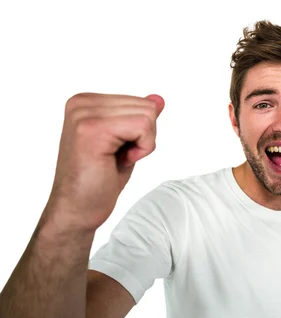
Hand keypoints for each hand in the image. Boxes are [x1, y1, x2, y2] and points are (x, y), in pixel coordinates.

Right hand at [45, 93, 164, 231]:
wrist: (77, 210)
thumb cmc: (98, 180)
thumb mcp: (126, 143)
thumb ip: (139, 118)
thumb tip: (158, 99)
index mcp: (86, 102)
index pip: (142, 102)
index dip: (140, 133)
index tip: (117, 151)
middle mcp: (82, 103)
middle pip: (147, 107)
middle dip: (143, 138)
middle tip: (117, 158)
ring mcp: (84, 114)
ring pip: (148, 116)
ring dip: (142, 144)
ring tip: (115, 159)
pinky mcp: (91, 130)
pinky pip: (143, 127)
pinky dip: (142, 149)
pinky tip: (120, 161)